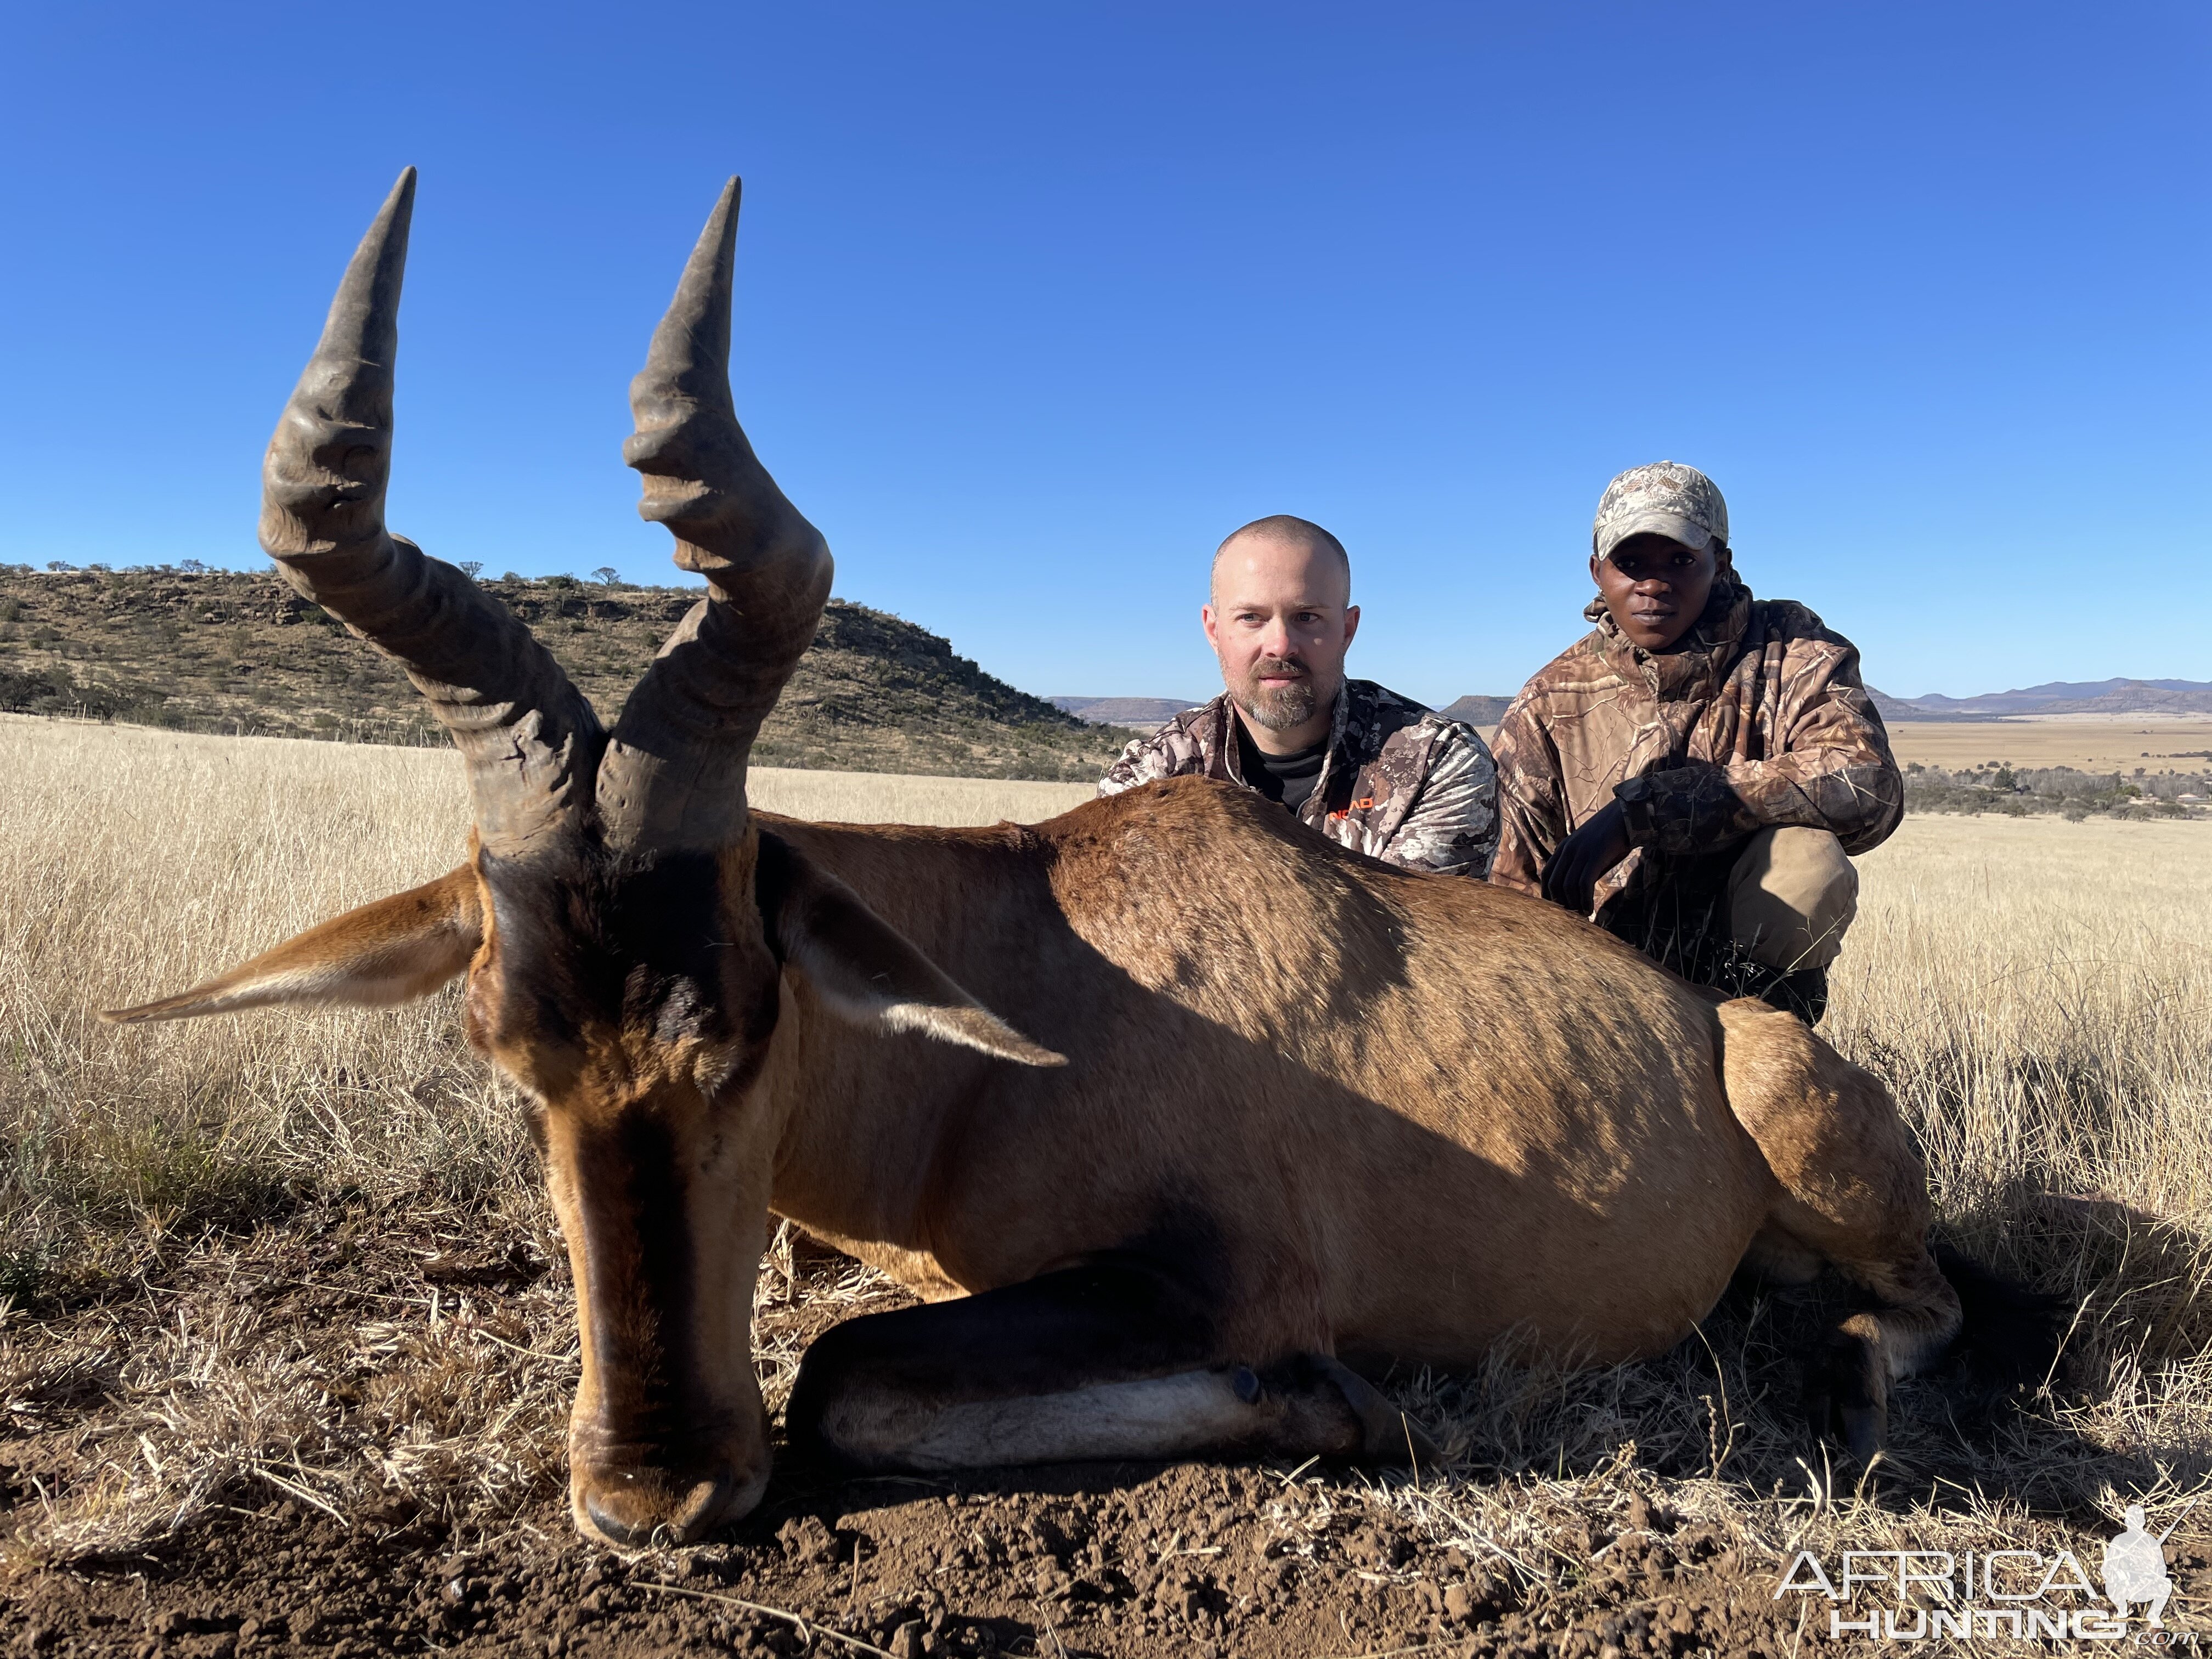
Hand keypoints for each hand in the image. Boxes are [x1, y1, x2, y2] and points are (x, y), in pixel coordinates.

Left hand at [1540, 801, 1633, 915]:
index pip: (1547, 875)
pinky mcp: (1594, 857)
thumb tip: (1575, 889)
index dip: (1548, 894)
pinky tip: (1589, 910)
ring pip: (1568, 886)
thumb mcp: (1587, 848)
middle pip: (1554, 883)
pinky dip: (1584, 900)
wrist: (1626, 816)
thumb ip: (1579, 864)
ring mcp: (1580, 853)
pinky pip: (1583, 884)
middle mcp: (1568, 850)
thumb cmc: (1610, 835)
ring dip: (1574, 904)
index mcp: (1563, 848)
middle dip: (1560, 902)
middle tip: (1570, 915)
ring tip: (1582, 915)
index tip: (1556, 908)